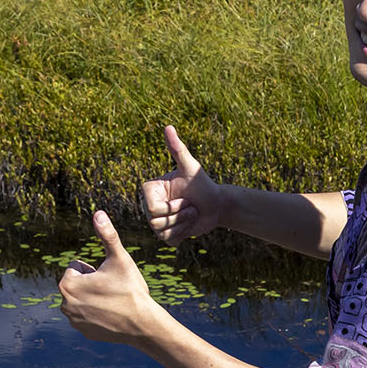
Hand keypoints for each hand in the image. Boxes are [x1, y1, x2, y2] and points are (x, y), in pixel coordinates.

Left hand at [58, 212, 168, 344]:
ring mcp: (74, 320)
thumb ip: (107, 235)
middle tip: (112, 291)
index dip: (96, 269)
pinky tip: (112, 316)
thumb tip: (98, 213)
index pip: (77, 267)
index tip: (108, 279)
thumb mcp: (119, 259)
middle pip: (79, 283)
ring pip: (83, 300)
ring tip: (113, 304)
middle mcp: (65, 304)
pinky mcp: (84, 332)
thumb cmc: (131, 289)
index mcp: (68, 284)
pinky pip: (88, 316)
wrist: (143, 324)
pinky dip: (98, 314)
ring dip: (94, 298)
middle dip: (93, 284)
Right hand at [142, 125, 229, 243]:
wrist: (217, 204)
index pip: (152, 208)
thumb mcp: (191, 168)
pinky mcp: (167, 234)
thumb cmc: (203, 184)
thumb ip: (178, 149)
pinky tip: (190, 224)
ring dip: (183, 225)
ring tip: (192, 214)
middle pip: (155, 222)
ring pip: (162, 232)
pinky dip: (183, 234)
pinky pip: (169, 240)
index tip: (185, 198)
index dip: (171, 208)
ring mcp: (157, 221)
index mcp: (150, 190)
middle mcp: (149, 205)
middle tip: (191, 206)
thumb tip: (168, 127)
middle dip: (180, 216)